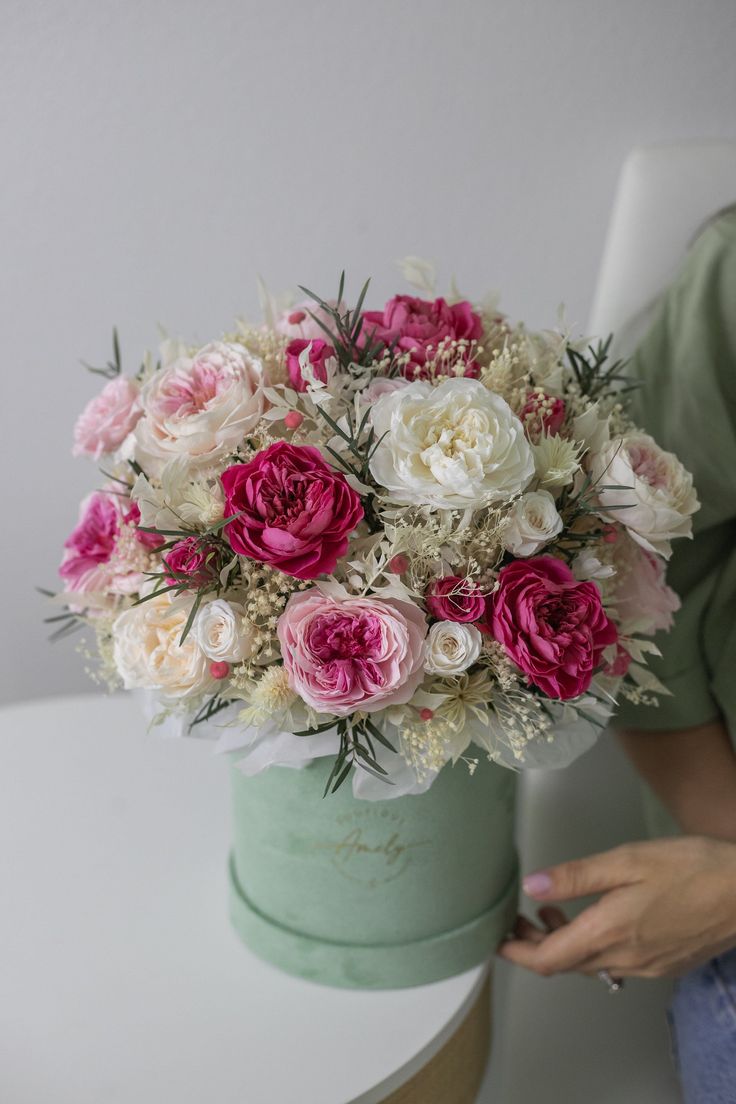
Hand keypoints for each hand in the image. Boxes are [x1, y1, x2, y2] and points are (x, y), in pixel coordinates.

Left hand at [499, 837, 735, 978]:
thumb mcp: (627, 860)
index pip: (548, 960)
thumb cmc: (690, 868)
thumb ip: (577, 876)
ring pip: (590, 964)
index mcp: (609, 932)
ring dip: (565, 943)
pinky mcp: (664, 965)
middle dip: (535, 944)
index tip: (497, 939)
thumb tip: (532, 887)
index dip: (516, 953)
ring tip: (552, 912)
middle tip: (519, 917)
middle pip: (566, 964)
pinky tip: (595, 919)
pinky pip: (615, 963)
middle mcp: (624, 958)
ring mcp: (646, 966)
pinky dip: (593, 946)